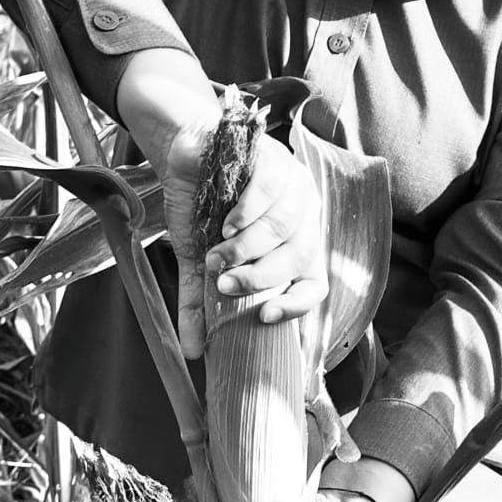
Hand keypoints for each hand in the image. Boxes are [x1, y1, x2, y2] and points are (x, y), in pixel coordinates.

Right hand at [200, 132, 326, 318]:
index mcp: (295, 243)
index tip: (263, 317)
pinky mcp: (276, 158)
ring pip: (284, 227)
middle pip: (299, 257)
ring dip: (247, 249)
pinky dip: (247, 214)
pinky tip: (226, 224)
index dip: (297, 305)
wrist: (186, 151)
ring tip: (217, 254)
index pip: (316, 283)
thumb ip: (200, 301)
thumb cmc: (201, 205)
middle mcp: (303, 215)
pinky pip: (271, 190)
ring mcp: (294, 184)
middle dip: (259, 277)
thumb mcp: (199, 259)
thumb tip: (192, 351)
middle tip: (225, 283)